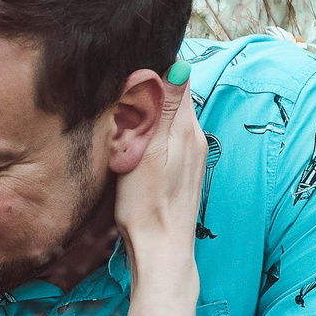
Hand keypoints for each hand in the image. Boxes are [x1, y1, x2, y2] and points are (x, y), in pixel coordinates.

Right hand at [112, 71, 205, 262]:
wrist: (161, 250)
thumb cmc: (147, 204)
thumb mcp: (149, 149)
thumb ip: (163, 108)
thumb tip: (178, 65)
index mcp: (186, 127)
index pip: (177, 78)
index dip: (154, 69)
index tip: (130, 71)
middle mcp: (195, 137)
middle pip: (174, 98)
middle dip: (151, 91)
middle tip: (120, 96)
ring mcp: (193, 155)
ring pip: (171, 119)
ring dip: (151, 114)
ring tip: (127, 122)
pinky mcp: (185, 171)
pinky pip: (170, 139)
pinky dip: (154, 134)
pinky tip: (138, 146)